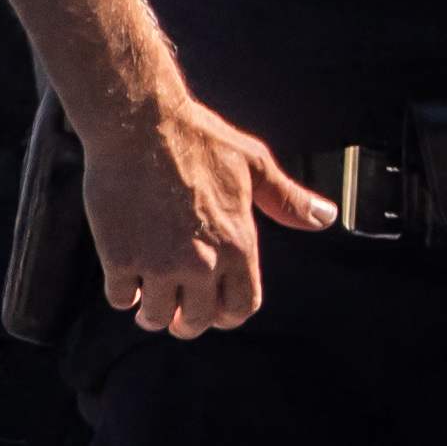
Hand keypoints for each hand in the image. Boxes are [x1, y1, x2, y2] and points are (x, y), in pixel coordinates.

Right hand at [73, 72, 337, 340]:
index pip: (240, 308)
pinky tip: (126, 277)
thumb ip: (287, 200)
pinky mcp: (121, 257)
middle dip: (187, 322)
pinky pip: (121, 297)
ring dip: (153, 313)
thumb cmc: (197, 138)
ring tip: (148, 300)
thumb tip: (325, 218)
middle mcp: (202, 262)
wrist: (141, 123)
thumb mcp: (253, 164)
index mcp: (238, 244)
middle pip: (196, 321)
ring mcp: (160, 263)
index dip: (226, 315)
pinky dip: (123, 293)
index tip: (213, 309)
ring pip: (157, 317)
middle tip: (176, 312)